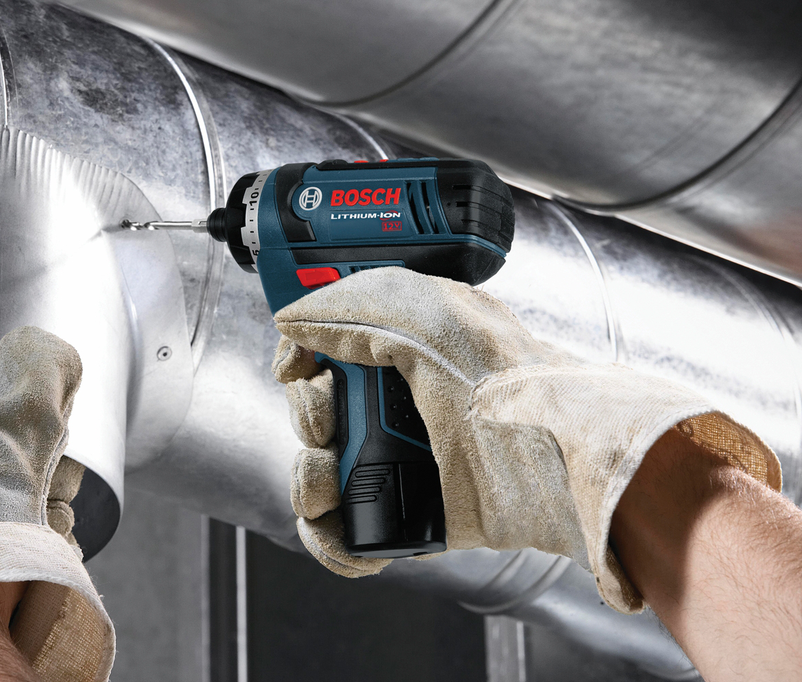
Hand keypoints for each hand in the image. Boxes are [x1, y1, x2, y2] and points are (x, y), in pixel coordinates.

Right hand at [273, 267, 778, 611]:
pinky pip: (346, 533)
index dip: (300, 358)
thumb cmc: (511, 387)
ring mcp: (404, 462)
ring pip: (319, 475)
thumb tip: (291, 322)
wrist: (563, 468)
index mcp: (406, 349)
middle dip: (308, 420)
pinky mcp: (411, 517)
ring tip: (336, 484)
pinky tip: (354, 540)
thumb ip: (354, 307)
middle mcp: (401, 405)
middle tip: (329, 423)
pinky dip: (334, 542)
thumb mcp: (431, 320)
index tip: (294, 368)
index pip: (326, 349)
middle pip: (314, 414)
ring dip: (311, 483)